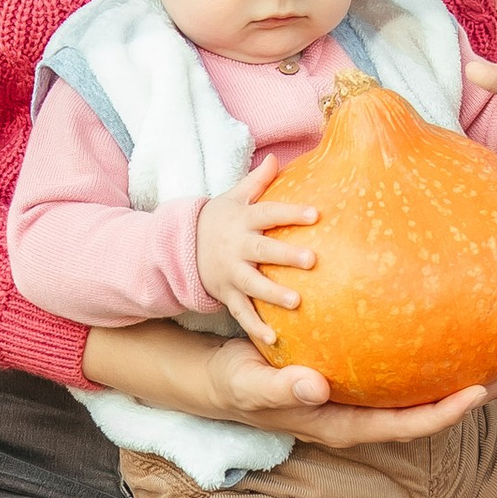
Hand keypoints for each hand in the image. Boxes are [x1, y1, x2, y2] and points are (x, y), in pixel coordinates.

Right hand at [195, 172, 315, 345]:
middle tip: (312, 260)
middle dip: (285, 256)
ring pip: (252, 285)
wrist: (180, 246)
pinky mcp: (226, 294)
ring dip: (273, 294)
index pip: (269, 213)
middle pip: (262, 250)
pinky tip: (274, 340)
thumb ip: (257, 181)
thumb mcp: (233, 197)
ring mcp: (230, 273)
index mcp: (242, 221)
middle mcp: (236, 247)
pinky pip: (241, 313)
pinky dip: (255, 327)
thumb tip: (276, 157)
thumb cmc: (219, 219)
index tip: (316, 214)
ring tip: (296, 302)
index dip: (291, 213)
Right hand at [205, 339, 493, 449]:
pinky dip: (436, 342)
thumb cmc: (234, 384)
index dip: (444, 412)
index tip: (478, 391)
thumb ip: (280, 387)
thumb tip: (315, 386)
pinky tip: (456, 310)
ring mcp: (366, 395)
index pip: (406, 425)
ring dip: (474, 364)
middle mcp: (365, 414)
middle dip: (483, 388)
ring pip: (429, 383)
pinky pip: (408, 361)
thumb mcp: (248, 385)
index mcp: (346, 425)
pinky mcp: (363, 373)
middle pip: (435, 405)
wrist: (221, 378)